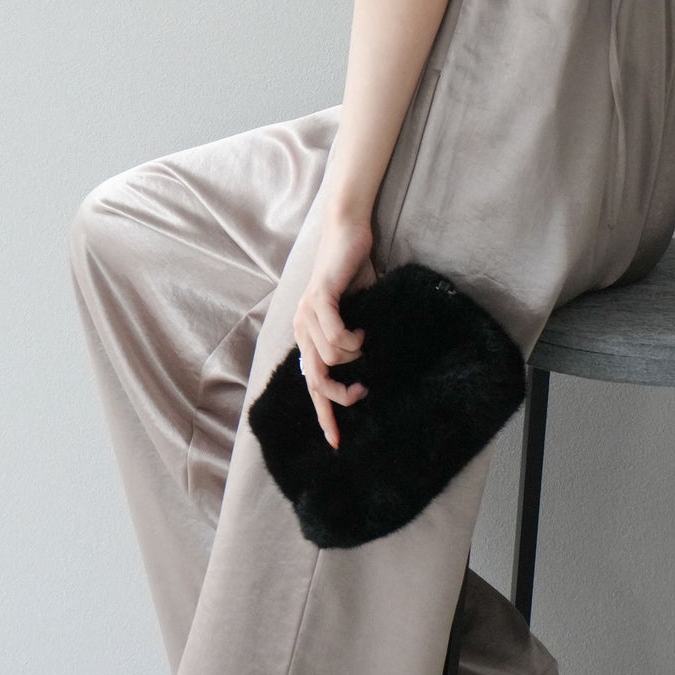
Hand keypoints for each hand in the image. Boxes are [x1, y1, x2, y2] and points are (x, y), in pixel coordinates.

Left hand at [293, 213, 378, 448]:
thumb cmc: (353, 272)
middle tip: (362, 392)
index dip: (324, 415)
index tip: (337, 441)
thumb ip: (355, 339)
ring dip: (354, 356)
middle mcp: (302, 328)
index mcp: (308, 336)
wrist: (348, 233)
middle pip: (315, 380)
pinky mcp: (320, 298)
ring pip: (330, 358)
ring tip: (366, 339)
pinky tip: (363, 330)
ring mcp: (307, 314)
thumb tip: (372, 369)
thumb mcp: (355, 314)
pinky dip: (352, 339)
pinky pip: (336, 335)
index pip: (312, 385)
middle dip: (338, 396)